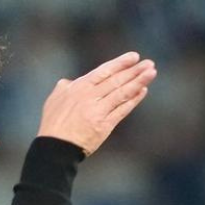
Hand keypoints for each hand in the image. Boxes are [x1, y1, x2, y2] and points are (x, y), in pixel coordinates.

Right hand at [37, 52, 156, 155]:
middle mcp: (90, 96)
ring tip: (151, 73)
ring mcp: (98, 110)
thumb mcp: (54, 99)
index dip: (120, 63)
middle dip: (134, 71)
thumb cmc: (53, 124)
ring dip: (139, 82)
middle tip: (149, 63)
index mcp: (79, 87)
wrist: (55, 147)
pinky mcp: (105, 125)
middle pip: (116, 80)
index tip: (134, 57)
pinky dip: (133, 100)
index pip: (104, 71)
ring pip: (122, 93)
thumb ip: (64, 87)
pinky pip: (122, 110)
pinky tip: (142, 91)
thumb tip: (70, 81)